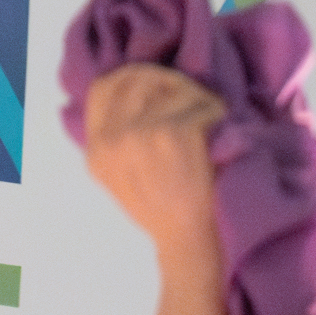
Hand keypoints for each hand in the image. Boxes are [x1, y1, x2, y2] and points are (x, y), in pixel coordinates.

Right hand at [81, 66, 223, 258]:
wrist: (186, 237)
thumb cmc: (159, 210)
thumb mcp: (116, 177)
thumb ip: (112, 139)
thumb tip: (126, 97)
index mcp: (97, 147)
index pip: (103, 87)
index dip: (130, 77)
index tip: (154, 83)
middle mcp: (113, 136)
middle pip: (136, 79)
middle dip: (166, 80)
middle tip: (189, 92)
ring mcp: (141, 131)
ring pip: (170, 86)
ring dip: (194, 94)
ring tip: (207, 111)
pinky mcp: (173, 131)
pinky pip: (197, 102)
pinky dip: (214, 109)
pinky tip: (219, 123)